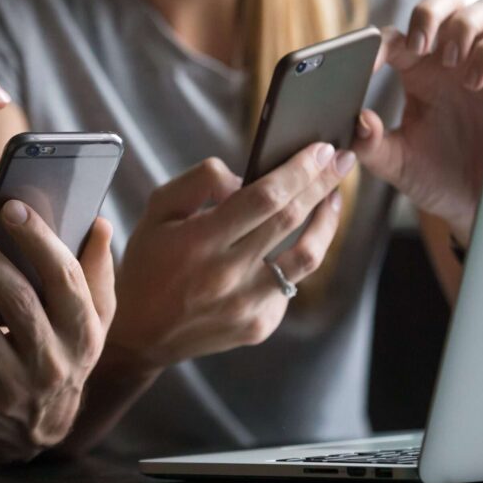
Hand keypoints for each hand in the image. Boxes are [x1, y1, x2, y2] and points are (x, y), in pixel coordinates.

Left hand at [0, 202, 114, 460]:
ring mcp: (14, 388)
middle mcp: (53, 362)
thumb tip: (98, 222)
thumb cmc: (65, 354)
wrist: (40, 431)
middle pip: (15, 297)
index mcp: (83, 333)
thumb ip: (96, 272)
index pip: (64, 277)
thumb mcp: (90, 321)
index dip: (37, 239)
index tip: (10, 207)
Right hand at [107, 146, 353, 371]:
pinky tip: (295, 242)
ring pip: (306, 257)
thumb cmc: (148, 264)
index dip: (299, 170)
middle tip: (342, 160)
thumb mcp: (157, 210)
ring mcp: (246, 305)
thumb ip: (199, 182)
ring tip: (333, 199)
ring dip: (326, 222)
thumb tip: (245, 178)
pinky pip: (290, 284)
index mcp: (198, 241)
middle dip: (323, 184)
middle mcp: (226, 275)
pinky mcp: (259, 325)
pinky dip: (296, 258)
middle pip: (291, 220)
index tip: (322, 149)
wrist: (140, 333)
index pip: (264, 197)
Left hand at [353, 0, 482, 244]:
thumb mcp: (396, 164)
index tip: (367, 65)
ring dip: (461, 26)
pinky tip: (473, 82)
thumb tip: (358, 120)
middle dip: (430, 10)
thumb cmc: (434, 176)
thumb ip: (371, 146)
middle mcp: (449, 58)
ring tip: (449, 62)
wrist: (476, 203)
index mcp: (415, 71)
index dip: (376, 45)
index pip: (393, 38)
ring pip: (481, 8)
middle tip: (419, 43)